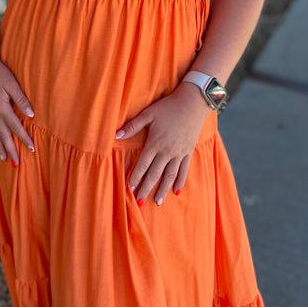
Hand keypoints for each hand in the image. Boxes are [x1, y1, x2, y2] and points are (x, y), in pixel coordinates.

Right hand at [0, 58, 34, 164]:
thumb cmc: (0, 74)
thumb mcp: (13, 85)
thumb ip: (22, 100)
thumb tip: (31, 115)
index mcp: (2, 109)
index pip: (16, 128)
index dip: (24, 139)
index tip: (32, 149)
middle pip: (4, 136)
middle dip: (11, 150)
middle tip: (17, 164)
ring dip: (0, 148)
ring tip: (4, 160)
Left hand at [115, 83, 210, 205]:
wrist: (192, 104)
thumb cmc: (168, 107)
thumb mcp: (148, 114)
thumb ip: (132, 126)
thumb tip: (115, 135)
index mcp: (155, 143)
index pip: (143, 165)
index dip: (135, 177)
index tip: (129, 189)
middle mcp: (167, 152)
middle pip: (154, 174)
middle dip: (146, 188)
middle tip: (139, 202)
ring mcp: (179, 153)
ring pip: (170, 176)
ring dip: (162, 190)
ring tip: (157, 202)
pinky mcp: (188, 152)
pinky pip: (184, 170)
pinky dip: (180, 181)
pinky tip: (176, 191)